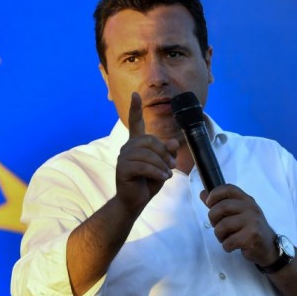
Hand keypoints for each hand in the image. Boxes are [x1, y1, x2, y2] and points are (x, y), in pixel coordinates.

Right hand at [115, 92, 178, 214]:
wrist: (134, 201)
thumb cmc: (148, 182)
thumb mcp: (163, 166)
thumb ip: (168, 153)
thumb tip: (174, 142)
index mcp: (136, 144)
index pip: (135, 122)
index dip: (135, 108)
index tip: (135, 94)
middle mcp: (127, 147)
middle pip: (150, 140)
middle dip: (164, 153)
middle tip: (172, 166)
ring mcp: (123, 157)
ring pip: (148, 154)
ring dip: (161, 165)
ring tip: (167, 174)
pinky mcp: (122, 168)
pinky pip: (143, 166)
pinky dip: (156, 172)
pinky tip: (162, 178)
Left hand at [201, 185, 277, 265]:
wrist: (267, 247)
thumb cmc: (249, 228)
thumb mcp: (238, 213)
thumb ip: (220, 203)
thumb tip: (203, 193)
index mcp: (246, 200)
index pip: (228, 189)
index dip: (215, 194)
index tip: (209, 203)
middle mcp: (251, 208)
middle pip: (221, 207)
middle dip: (213, 219)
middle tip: (216, 226)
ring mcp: (252, 222)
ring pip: (223, 226)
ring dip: (219, 235)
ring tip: (226, 238)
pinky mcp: (252, 237)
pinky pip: (228, 241)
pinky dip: (226, 246)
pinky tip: (233, 246)